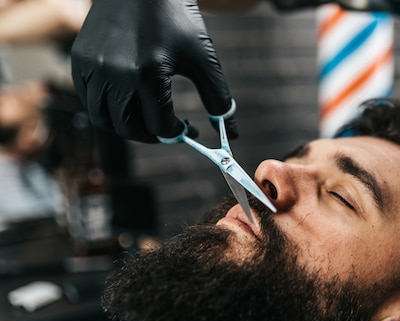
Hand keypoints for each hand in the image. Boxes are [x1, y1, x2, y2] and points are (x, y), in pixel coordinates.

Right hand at [71, 0, 236, 142]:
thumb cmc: (176, 17)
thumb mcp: (203, 58)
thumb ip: (218, 98)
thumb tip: (230, 132)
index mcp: (147, 74)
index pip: (159, 126)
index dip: (177, 134)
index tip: (188, 130)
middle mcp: (115, 73)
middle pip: (128, 129)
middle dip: (151, 135)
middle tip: (167, 128)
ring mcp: (93, 67)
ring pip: (103, 119)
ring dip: (126, 126)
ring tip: (146, 118)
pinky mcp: (80, 59)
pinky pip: (89, 99)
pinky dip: (106, 108)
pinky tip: (128, 99)